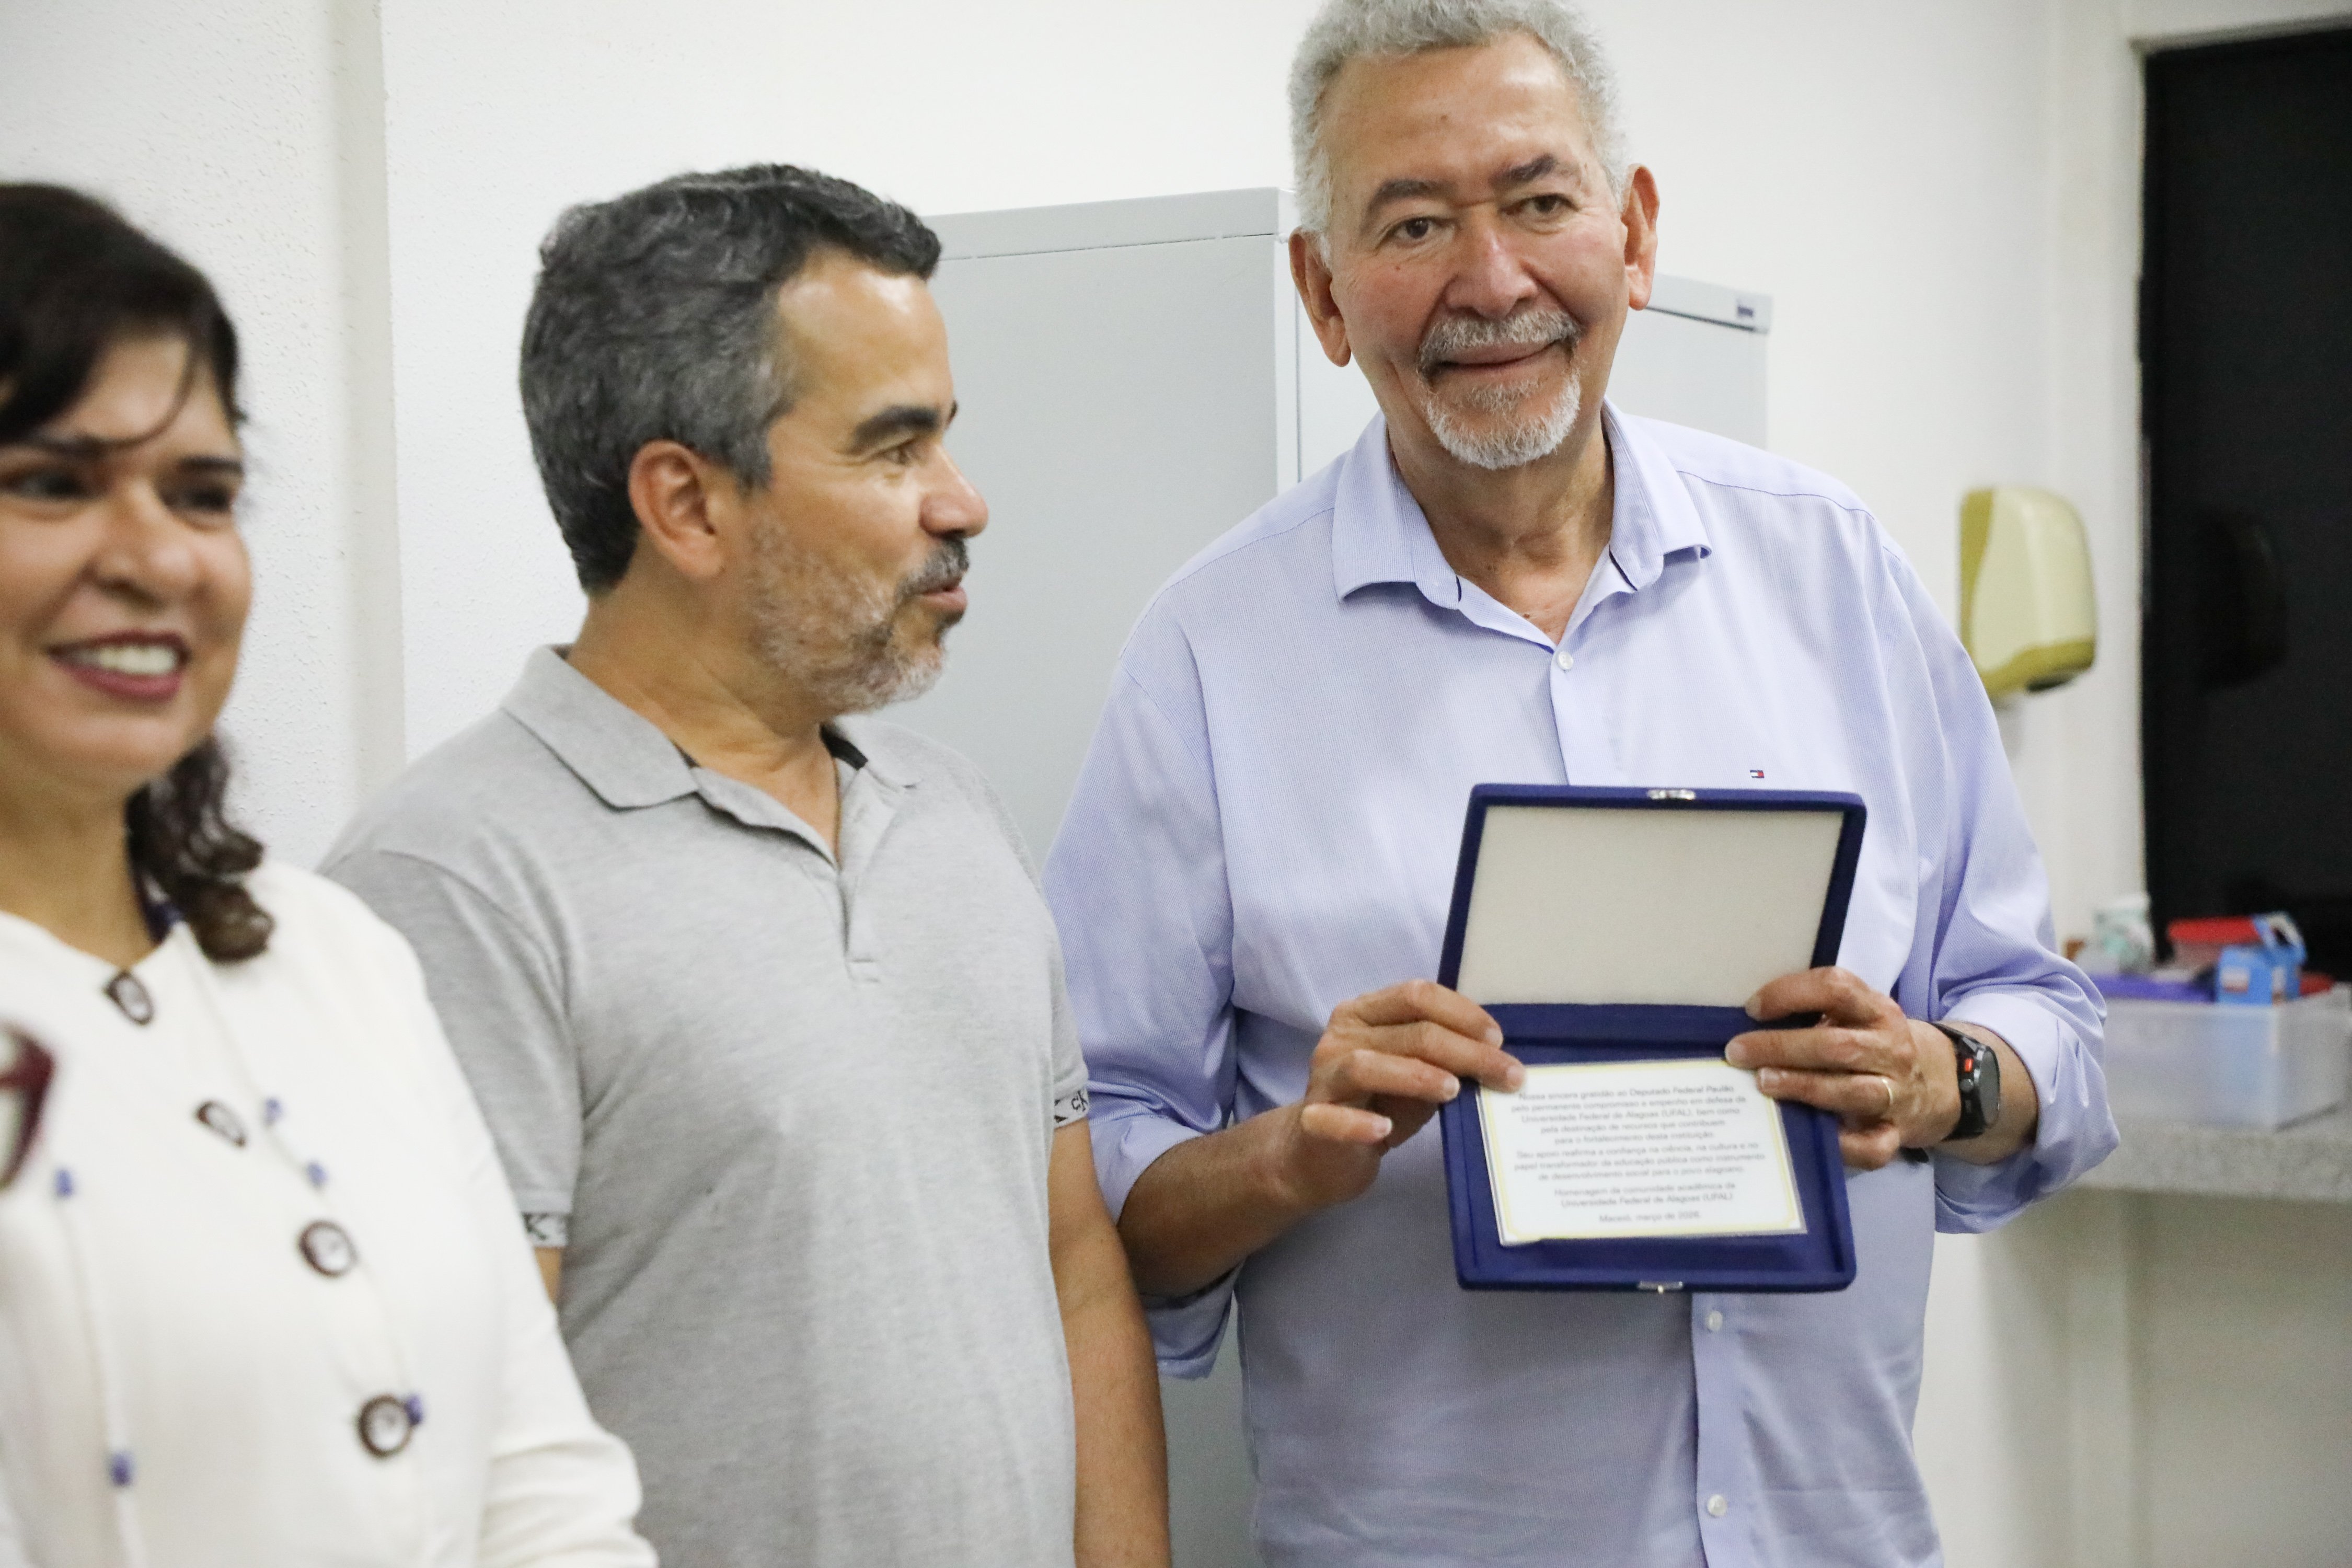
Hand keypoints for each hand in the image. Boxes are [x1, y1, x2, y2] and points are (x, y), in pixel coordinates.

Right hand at [1272, 980, 1523, 1211]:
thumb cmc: (1376, 1106)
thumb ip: (1443, 1060)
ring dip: (1416, 1075)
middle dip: (1464, 1051)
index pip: (1415, 995)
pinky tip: (1383, 1130)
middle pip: (1406, 1032)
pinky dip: (1358, 1123)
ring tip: (1454, 1091)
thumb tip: (1499, 1058)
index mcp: (1365, 1013)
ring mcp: (1323, 1079)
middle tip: (1507, 1075)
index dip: (1461, 1013)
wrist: (1322, 1154)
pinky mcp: (1312, 1122)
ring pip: (1365, 1066)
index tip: (1499, 1040)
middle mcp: (1340, 1038)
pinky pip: (1331, 1119)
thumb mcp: (1415, 1075)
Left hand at [1725, 967, 1959, 1169]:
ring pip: (1851, 1091)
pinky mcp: (1897, 1133)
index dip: (1792, 993)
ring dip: (1803, 1087)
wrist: (1941, 1083)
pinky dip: (1842, 1146)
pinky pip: (1873, 1146)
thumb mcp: (1858, 1016)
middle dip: (1782, 1047)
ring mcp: (1897, 1094)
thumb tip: (1747, 1024)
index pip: (1838, 989)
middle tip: (1738, 1052)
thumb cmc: (1874, 1044)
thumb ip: (1817, 1014)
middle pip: (1838, 1046)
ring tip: (1763, 1084)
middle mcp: (1891, 1049)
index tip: (1753, 1008)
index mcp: (1878, 1011)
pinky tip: (1810, 1137)